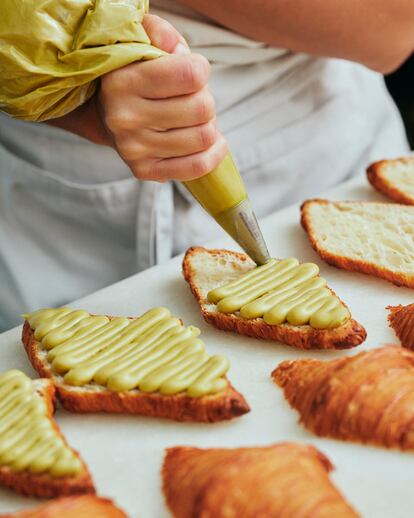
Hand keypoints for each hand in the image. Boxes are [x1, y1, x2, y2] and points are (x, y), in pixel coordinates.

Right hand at [98, 14, 227, 181]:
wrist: (106, 115)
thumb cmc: (136, 75)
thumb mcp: (142, 42)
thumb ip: (162, 34)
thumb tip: (179, 52)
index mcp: (124, 81)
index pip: (191, 75)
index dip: (201, 70)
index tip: (192, 72)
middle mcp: (124, 118)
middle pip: (202, 109)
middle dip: (206, 101)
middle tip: (192, 100)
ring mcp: (134, 149)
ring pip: (204, 137)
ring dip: (208, 127)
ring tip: (193, 120)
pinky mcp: (145, 171)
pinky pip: (197, 167)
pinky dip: (213, 154)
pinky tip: (210, 143)